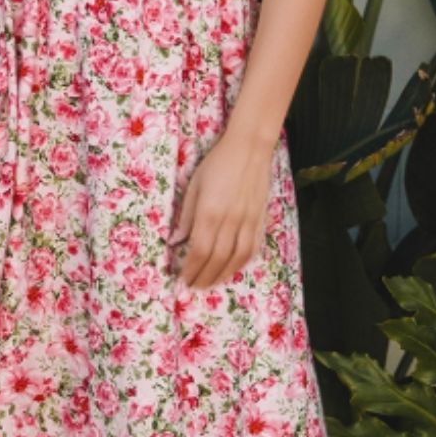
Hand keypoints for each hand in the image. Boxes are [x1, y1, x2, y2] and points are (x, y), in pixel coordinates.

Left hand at [166, 130, 275, 289]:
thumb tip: (174, 241)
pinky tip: (232, 269)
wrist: (249, 149)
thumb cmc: (217, 164)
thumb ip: (186, 216)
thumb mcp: (193, 185)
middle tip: (193, 287)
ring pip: (236, 258)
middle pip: (217, 259)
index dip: (190, 269)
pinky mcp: (260, 219)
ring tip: (210, 284)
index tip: (182, 280)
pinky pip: (253, 248)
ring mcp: (248, 221)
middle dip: (203, 277)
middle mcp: (230, 220)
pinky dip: (241, 263)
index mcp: (210, 212)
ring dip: (222, 275)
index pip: (199, 250)